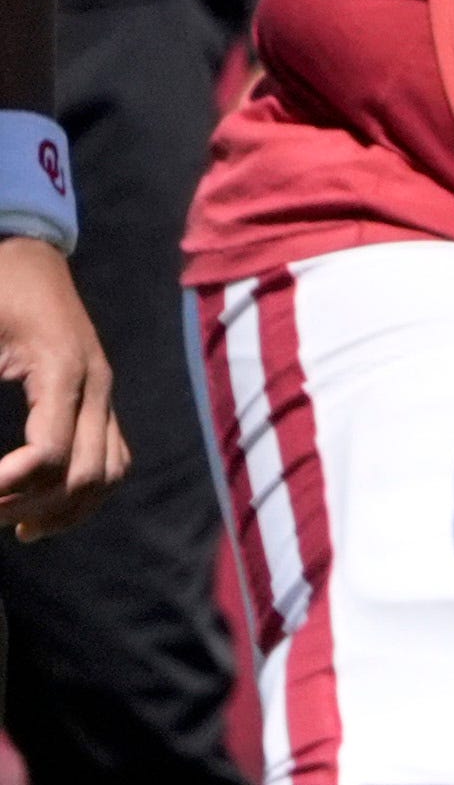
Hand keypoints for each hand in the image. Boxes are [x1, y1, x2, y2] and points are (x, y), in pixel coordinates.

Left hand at [0, 238, 123, 537]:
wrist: (25, 257)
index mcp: (63, 368)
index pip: (52, 453)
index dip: (9, 486)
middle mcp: (97, 385)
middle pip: (85, 474)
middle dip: (30, 505)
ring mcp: (106, 392)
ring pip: (109, 473)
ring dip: (64, 509)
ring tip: (14, 526)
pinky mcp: (102, 399)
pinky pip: (112, 459)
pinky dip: (84, 494)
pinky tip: (41, 512)